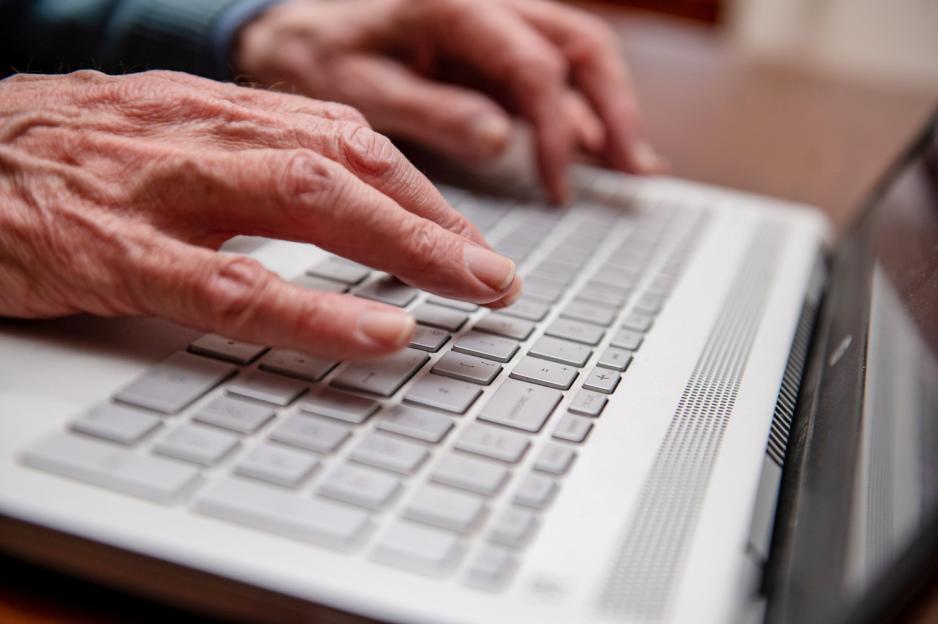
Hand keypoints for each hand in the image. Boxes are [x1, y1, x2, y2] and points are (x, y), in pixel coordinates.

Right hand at [0, 70, 519, 358]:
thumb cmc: (58, 157)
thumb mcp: (162, 139)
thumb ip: (244, 162)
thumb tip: (334, 200)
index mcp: (214, 108)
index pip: (344, 137)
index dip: (418, 188)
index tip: (467, 237)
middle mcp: (199, 133)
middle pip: (346, 160)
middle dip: (435, 220)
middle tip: (497, 276)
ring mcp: (159, 189)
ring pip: (307, 201)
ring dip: (406, 249)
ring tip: (472, 293)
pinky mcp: (117, 253)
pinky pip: (235, 285)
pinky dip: (318, 309)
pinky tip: (380, 334)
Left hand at [234, 0, 665, 201]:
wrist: (290, 28)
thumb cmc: (316, 53)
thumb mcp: (358, 89)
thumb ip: (431, 111)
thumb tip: (501, 140)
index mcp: (455, 9)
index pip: (534, 69)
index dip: (556, 132)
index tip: (559, 190)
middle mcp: (487, 6)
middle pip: (580, 45)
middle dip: (613, 109)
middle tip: (633, 171)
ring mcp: (493, 24)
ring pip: (575, 52)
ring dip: (606, 107)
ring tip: (631, 165)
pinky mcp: (489, 47)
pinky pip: (551, 70)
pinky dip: (578, 108)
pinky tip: (592, 146)